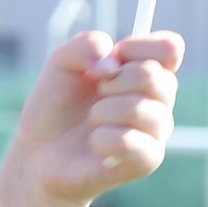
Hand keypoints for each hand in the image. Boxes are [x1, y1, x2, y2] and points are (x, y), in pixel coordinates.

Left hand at [11, 30, 179, 206]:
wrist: (38, 152)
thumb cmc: (56, 107)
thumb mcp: (61, 63)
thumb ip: (86, 44)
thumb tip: (111, 64)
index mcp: (147, 72)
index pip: (169, 48)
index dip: (138, 46)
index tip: (112, 58)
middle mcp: (158, 101)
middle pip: (155, 76)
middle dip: (114, 81)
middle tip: (97, 93)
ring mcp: (155, 132)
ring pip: (141, 109)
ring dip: (103, 111)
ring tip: (92, 120)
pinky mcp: (145, 162)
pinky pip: (133, 143)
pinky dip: (104, 139)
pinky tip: (95, 142)